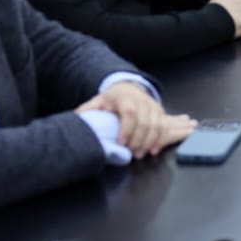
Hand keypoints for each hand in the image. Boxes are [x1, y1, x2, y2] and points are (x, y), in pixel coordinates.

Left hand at [76, 81, 193, 157]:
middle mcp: (142, 100)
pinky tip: (152, 150)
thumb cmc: (112, 98)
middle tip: (131, 153)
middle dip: (139, 140)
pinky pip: (163, 127)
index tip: (121, 143)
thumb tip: (76, 117)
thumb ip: (88, 109)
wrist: (129, 87)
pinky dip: (159, 140)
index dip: (127, 129)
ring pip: (157, 125)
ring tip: (140, 154)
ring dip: (149, 142)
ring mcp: (153, 106)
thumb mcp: (98, 100)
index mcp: (125, 97)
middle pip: (145, 122)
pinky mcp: (160, 112)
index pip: (130, 113)